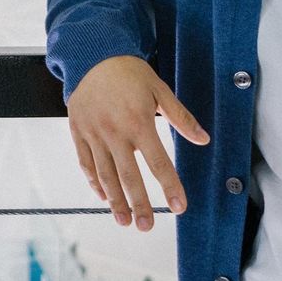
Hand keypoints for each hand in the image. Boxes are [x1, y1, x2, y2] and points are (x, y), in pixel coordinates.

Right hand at [66, 55, 208, 231]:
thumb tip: (203, 139)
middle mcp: (115, 132)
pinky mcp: (78, 132)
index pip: (158, 162)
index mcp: (138, 122)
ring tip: (124, 220)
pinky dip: (94, 182)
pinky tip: (103, 197)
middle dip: (139, 204)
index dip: (170, 187)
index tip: (178, 206)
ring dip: (115, 201)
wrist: (92, 54)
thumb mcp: (160, 90)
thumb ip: (181, 118)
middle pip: (129, 176)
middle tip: (146, 226)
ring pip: (105, 175)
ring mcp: (94, 134)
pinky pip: (86, 163)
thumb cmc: (128, 72)